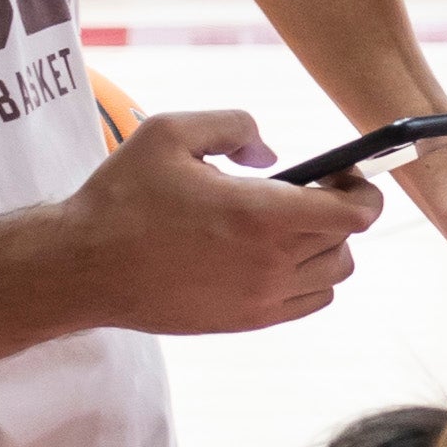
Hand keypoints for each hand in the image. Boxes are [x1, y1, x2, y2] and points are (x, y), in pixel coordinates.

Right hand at [59, 110, 379, 336]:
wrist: (83, 268)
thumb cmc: (122, 198)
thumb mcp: (170, 133)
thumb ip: (233, 125)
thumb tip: (272, 153)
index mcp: (263, 216)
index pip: (356, 213)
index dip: (363, 191)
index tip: (346, 177)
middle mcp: (273, 263)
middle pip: (346, 240)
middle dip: (337, 211)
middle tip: (311, 192)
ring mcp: (262, 298)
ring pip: (333, 274)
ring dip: (326, 246)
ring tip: (290, 225)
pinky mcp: (247, 322)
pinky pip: (309, 302)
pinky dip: (309, 279)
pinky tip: (276, 257)